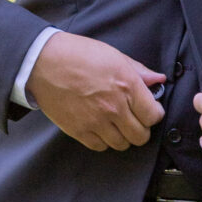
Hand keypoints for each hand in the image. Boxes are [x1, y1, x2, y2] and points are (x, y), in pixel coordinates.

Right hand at [27, 31, 164, 151]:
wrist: (43, 63)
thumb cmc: (77, 54)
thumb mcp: (113, 55)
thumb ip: (139, 70)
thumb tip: (159, 79)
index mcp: (127, 85)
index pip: (154, 115)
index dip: (154, 114)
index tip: (149, 110)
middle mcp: (114, 107)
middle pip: (140, 135)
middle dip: (141, 128)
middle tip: (135, 120)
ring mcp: (96, 121)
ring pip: (122, 144)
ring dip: (123, 136)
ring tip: (116, 124)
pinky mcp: (79, 131)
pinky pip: (100, 147)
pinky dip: (103, 141)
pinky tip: (101, 128)